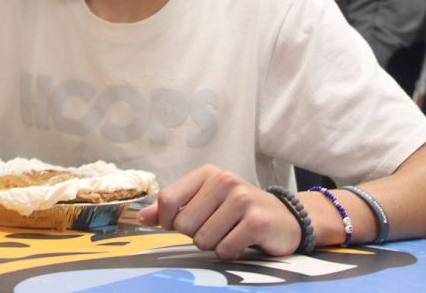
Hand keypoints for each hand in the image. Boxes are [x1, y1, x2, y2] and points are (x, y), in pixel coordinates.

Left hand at [138, 164, 300, 259]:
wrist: (284, 218)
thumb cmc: (237, 210)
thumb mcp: (204, 201)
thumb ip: (172, 208)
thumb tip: (142, 218)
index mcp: (207, 173)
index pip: (168, 200)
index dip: (166, 220)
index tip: (177, 224)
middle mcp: (224, 181)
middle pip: (183, 224)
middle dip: (195, 234)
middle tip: (215, 227)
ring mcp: (242, 200)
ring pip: (203, 240)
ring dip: (213, 244)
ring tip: (229, 232)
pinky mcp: (256, 221)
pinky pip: (224, 250)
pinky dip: (229, 252)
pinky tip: (241, 240)